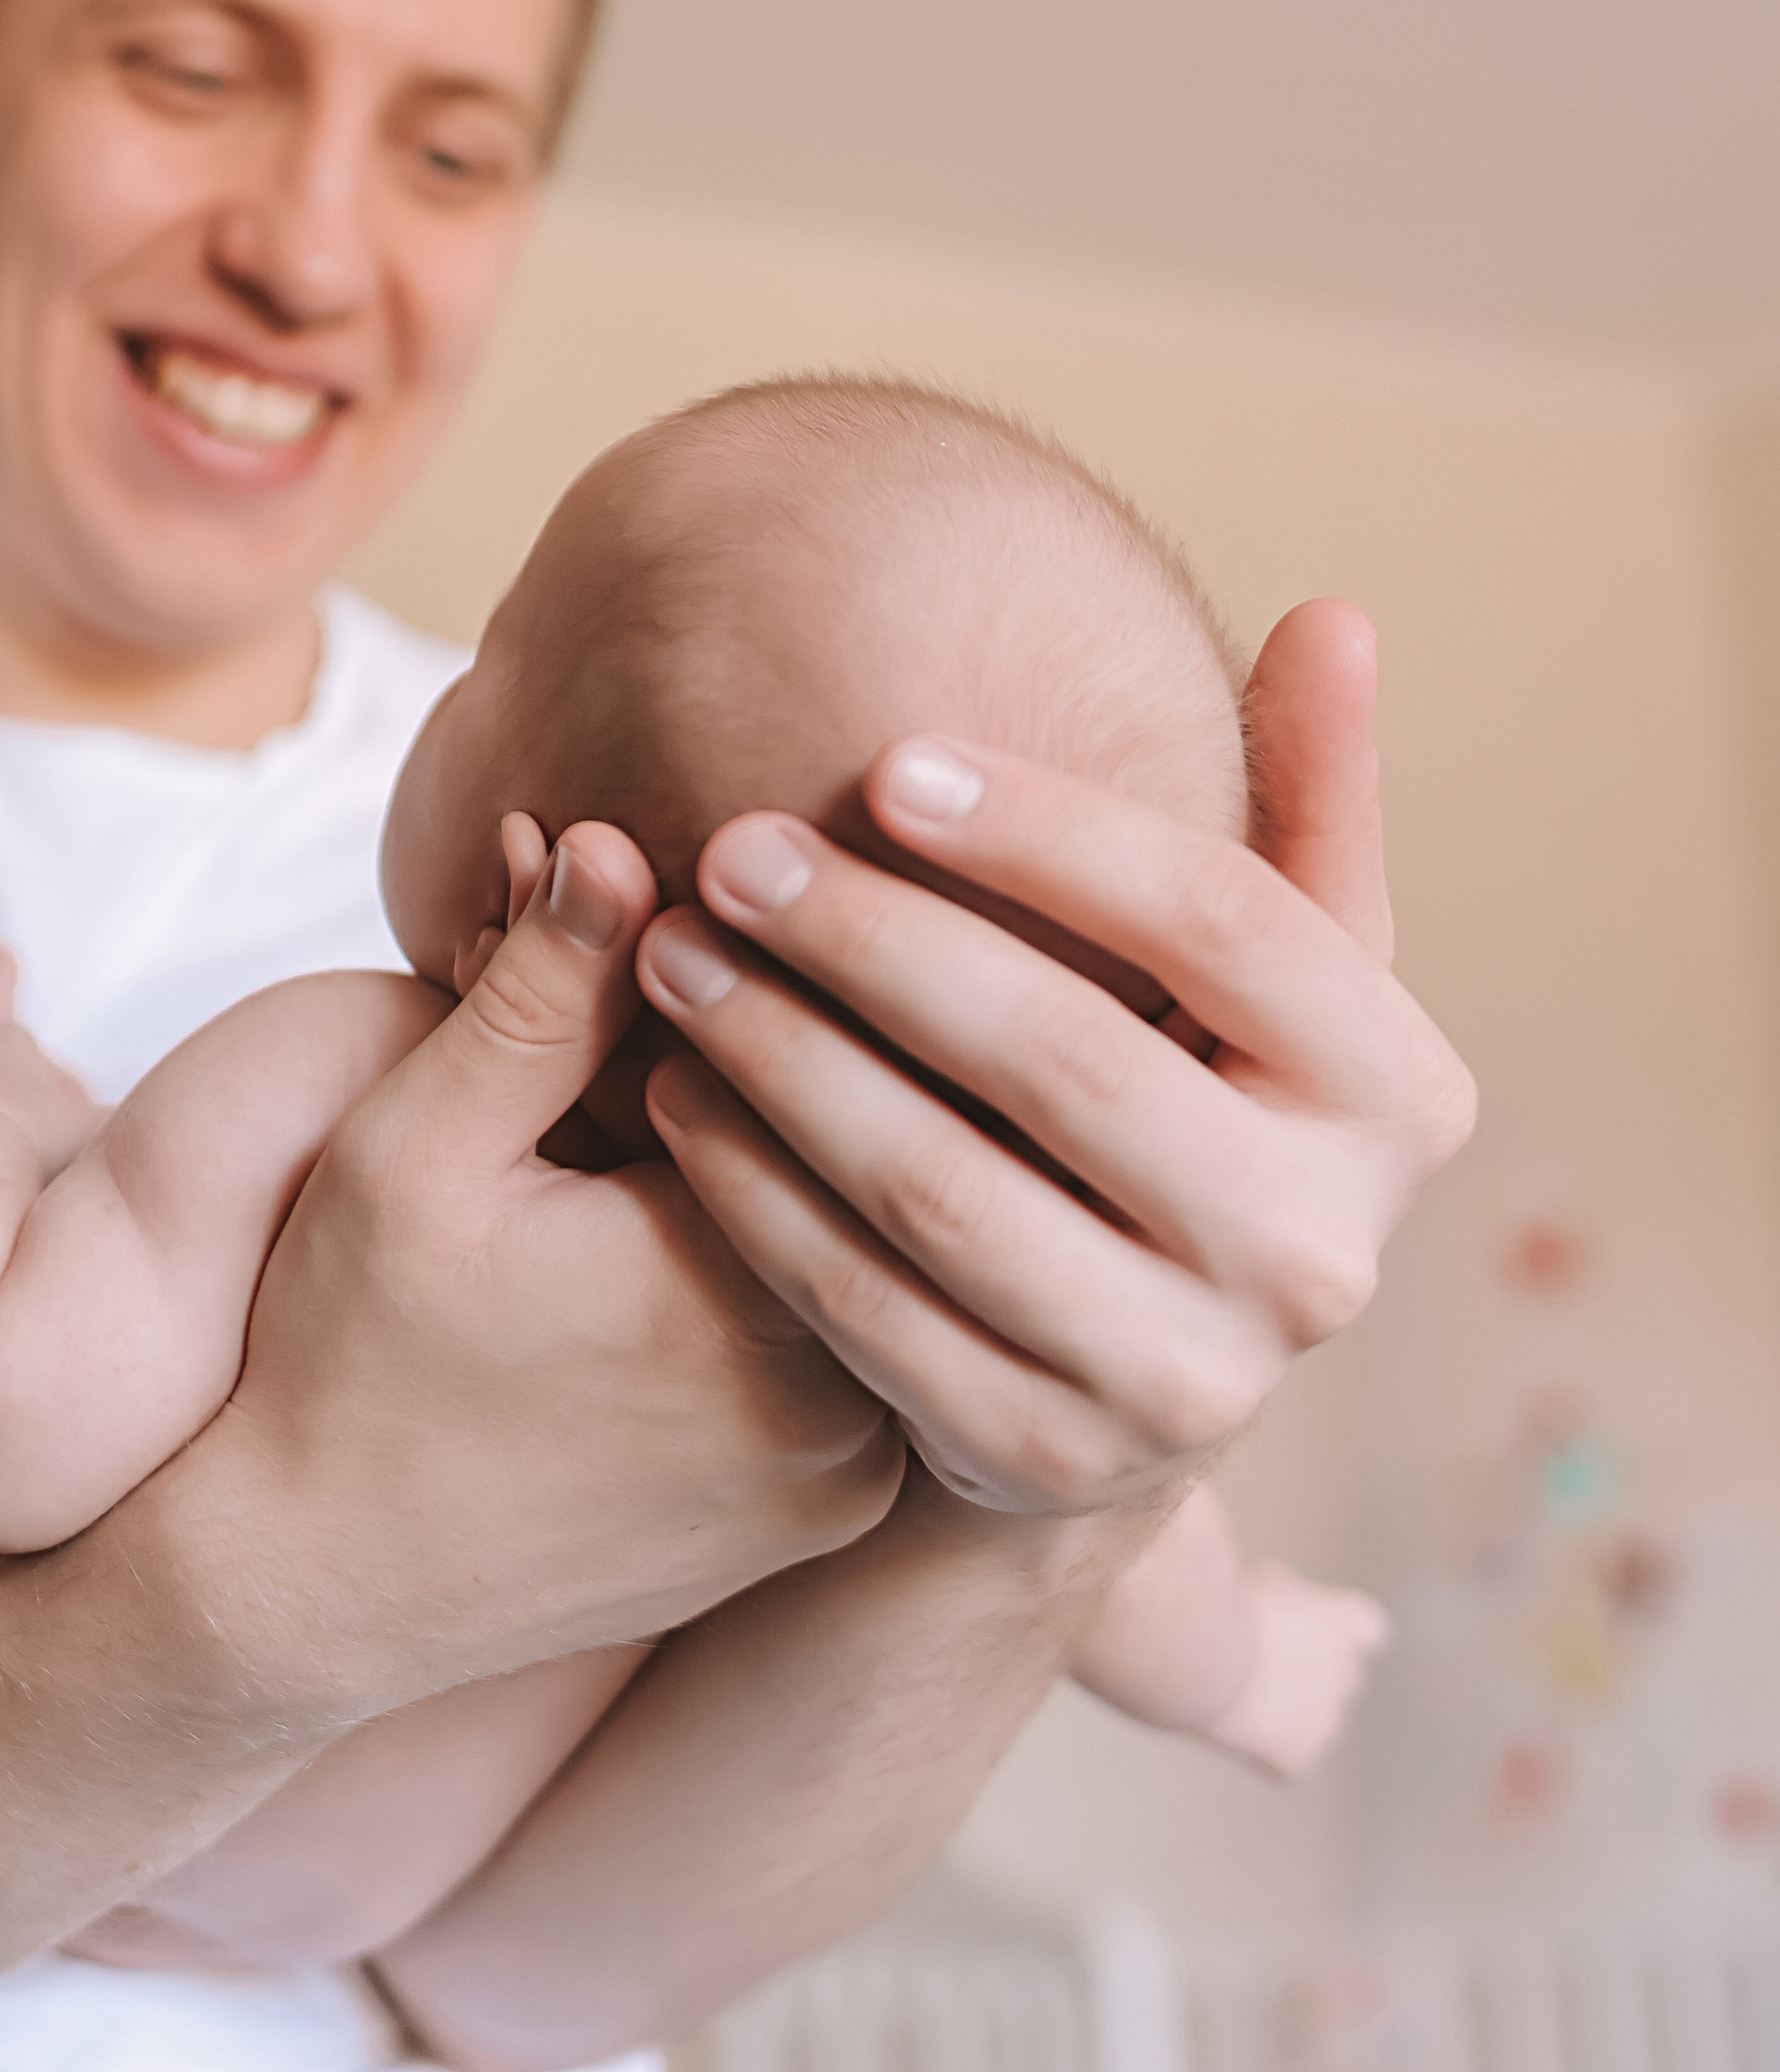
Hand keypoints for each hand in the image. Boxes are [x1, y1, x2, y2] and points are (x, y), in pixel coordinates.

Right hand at [192, 820, 904, 1723]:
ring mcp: (851, 1476)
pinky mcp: (834, 1514)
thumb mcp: (413, 1148)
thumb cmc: (344, 1353)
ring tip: (801, 1046)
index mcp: (742, 1288)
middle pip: (880, 1166)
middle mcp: (834, 1399)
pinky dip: (840, 1256)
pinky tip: (790, 1174)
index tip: (758, 892)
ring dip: (846, 1156)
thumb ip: (534, 996)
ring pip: (887, 1256)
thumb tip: (620, 839)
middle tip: (816, 936)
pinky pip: (877, 1342)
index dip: (795, 972)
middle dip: (836, 1050)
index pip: (838, 1072)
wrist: (312, 1591)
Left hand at [634, 601, 1474, 1517]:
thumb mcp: (1282, 975)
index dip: (1048, 833)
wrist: (1132, 1377)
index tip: (881, 760)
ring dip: (784, 1055)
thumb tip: (1335, 617)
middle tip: (727, 850)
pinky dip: (754, 1193)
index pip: (1223, 921)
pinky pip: (865, 1306)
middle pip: (1066, 1055)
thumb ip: (1307, 801)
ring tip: (671, 953)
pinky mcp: (1047, 1453)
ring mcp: (1189, 1378)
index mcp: (1400, 1098)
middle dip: (872, 940)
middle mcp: (1320, 1253)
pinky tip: (673, 1091)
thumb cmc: (1197, 1099)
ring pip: (944, 1185)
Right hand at [1209, 1567, 1391, 1780]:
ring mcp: (1326, 1721)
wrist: (1201, 1653)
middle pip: (1343, 1676)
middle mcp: (1350, 1674)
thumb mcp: (1266, 1580)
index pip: (1368, 1629)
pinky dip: (1263, 1750)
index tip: (1306, 1627)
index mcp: (1352, 1623)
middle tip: (1262, 1661)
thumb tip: (1286, 1604)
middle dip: (1312, 1672)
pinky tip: (1232, 1726)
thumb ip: (1292, 1597)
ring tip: (1239, 1691)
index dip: (1337, 1630)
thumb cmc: (1227, 1602)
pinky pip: (1284, 1759)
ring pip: (1316, 1721)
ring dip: (1290, 1712)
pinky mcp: (1296, 1759)